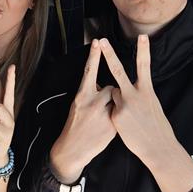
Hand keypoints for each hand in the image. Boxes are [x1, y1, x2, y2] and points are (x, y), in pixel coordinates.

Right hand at [49, 39, 116, 182]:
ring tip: (103, 119)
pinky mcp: (112, 125)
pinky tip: (106, 128)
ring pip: (117, 102)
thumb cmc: (75, 126)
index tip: (98, 41)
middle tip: (105, 102)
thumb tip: (102, 87)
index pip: (90, 72)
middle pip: (111, 88)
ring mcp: (103, 114)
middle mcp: (92, 103)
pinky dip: (116, 119)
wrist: (73, 149)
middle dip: (112, 94)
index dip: (94, 56)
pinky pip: (120, 115)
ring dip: (115, 107)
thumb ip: (91, 95)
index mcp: (81, 96)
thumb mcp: (77, 106)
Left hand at [99, 36, 192, 191]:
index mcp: (147, 90)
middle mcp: (134, 95)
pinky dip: (116, 112)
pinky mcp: (116, 115)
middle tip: (102, 40)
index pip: (144, 66)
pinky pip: (112, 108)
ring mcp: (123, 105)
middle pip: (118, 70)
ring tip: (131, 113)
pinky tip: (126, 123)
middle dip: (109, 54)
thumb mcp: (152, 104)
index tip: (143, 36)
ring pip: (113, 93)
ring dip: (117, 98)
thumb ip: (140, 94)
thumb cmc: (157, 126)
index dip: (144, 50)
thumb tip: (132, 89)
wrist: (156, 146)